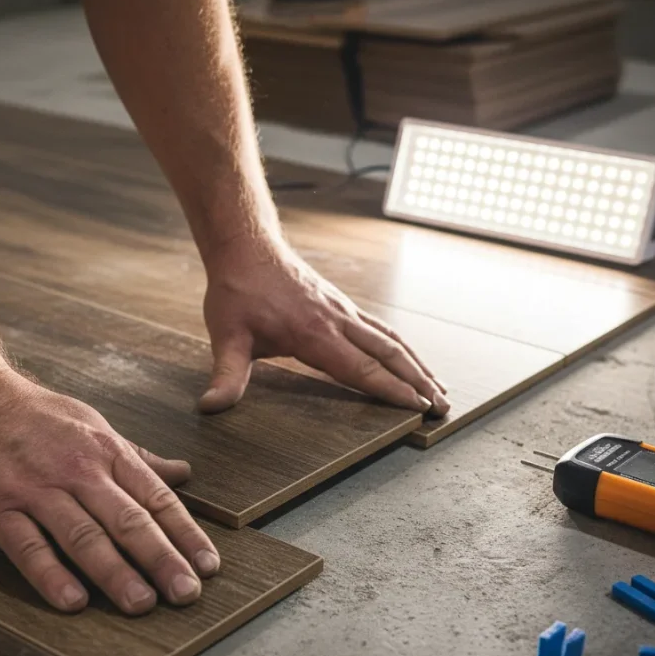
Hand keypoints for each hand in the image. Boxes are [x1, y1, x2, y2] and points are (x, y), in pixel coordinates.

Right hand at [0, 370, 219, 614]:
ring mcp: (37, 490)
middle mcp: (79, 471)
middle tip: (186, 594)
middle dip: (161, 559)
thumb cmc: (42, 419)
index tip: (208, 566)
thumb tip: (184, 473)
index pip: (156, 499)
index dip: (185, 534)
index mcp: (108, 453)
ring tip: (141, 604)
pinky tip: (73, 602)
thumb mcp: (97, 428)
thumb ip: (139, 459)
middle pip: (128, 520)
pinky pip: (28, 547)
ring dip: (115, 573)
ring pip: (83, 536)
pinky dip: (50, 575)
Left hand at [198, 237, 449, 415]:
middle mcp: (338, 322)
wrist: (246, 247)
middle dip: (418, 382)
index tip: (417, 408)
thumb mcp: (227, 336)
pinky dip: (401, 347)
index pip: (362, 368)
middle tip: (443, 408)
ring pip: (391, 340)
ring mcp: (344, 312)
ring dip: (418, 365)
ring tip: (440, 388)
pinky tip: (410, 359)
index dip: (391, 390)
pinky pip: (381, 329)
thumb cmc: (237, 292)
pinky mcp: (342, 306)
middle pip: (389, 355)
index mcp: (315, 334)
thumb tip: (211, 407)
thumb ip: (226, 375)